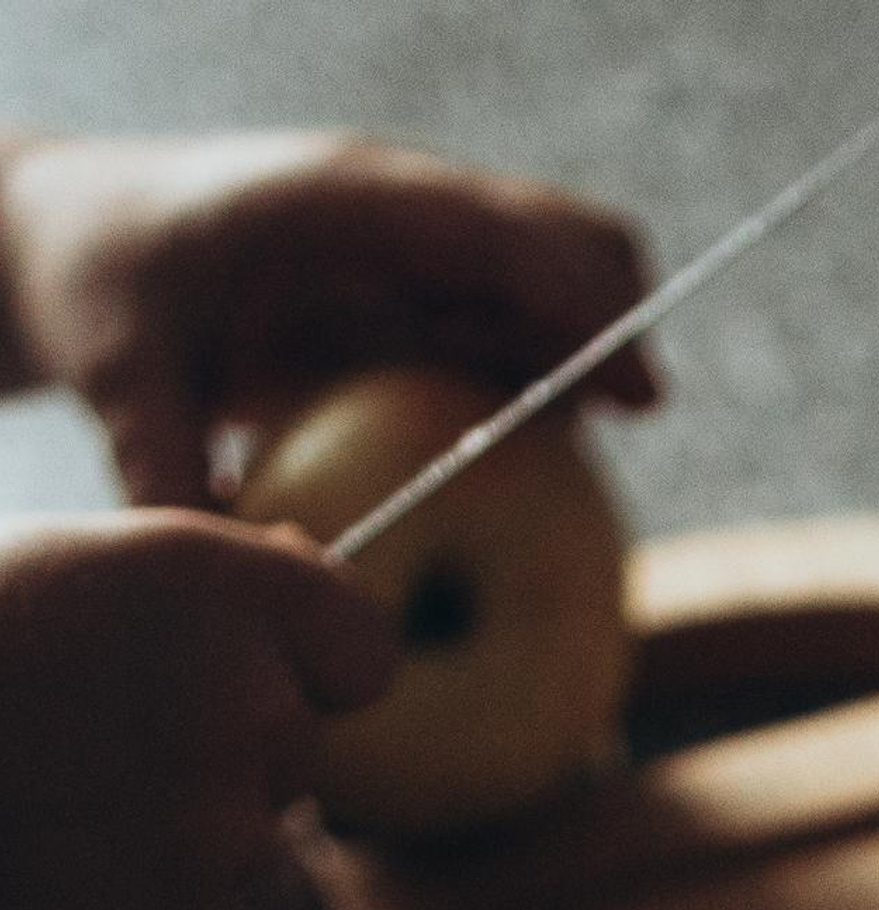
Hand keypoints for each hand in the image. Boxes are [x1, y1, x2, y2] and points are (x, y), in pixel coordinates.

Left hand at [0, 128, 655, 505]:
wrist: (80, 241)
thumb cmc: (99, 293)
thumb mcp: (123, 385)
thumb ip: (178, 482)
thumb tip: (260, 581)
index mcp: (335, 200)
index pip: (486, 232)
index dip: (574, 299)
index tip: (633, 385)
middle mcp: (393, 210)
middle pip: (554, 234)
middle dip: (617, 313)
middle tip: (641, 409)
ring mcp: (414, 248)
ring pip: (550, 278)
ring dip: (593, 353)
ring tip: (619, 431)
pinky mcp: (416, 291)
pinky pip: (511, 328)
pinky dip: (551, 383)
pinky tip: (557, 455)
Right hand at [0, 511, 393, 909]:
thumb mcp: (72, 564)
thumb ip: (207, 586)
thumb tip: (313, 566)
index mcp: (214, 591)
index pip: (364, 651)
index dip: (314, 662)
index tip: (261, 664)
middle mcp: (241, 713)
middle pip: (294, 753)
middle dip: (218, 745)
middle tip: (82, 730)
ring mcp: (214, 841)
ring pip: (237, 845)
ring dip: (165, 829)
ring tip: (40, 792)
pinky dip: (120, 908)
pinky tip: (34, 862)